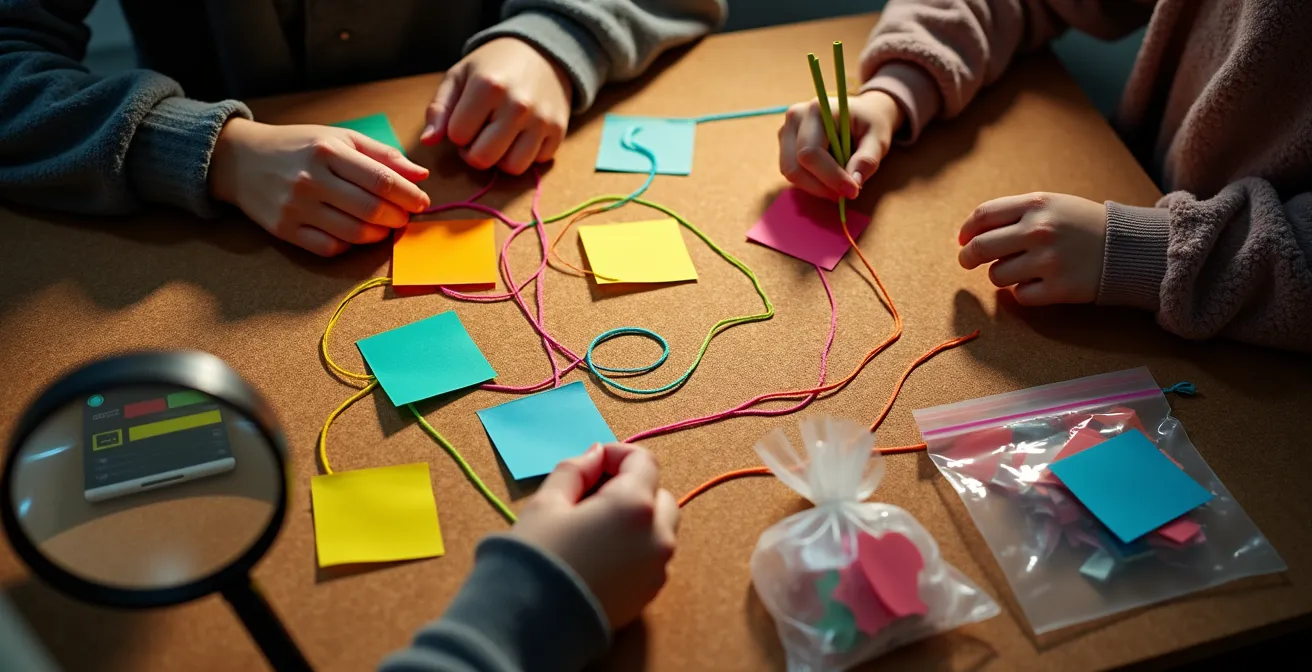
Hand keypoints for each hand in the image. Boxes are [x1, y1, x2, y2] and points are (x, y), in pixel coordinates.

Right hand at [209, 118, 430, 256]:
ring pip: (354, 233)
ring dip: (379, 234)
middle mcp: (311, 180)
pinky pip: (329, 248)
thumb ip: (381, 155)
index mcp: (328, 151)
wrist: (239, 159)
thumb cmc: (298, 146)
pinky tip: (354, 233)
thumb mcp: (339, 138)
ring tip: (384, 226)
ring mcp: (296, 207)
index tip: (421, 202)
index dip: (409, 195)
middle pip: (371, 210)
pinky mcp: (284, 230)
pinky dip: (350, 245)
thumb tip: (419, 176)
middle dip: (398, 218)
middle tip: (404, 217)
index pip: (382, 180)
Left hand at [422, 37, 572, 174]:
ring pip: (511, 168)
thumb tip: (428, 141)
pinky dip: (525, 155)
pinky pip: (535, 163)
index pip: (458, 136)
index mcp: (488, 87)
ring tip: (498, 139)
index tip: (465, 119)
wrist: (541, 54)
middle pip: (483, 158)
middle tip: (478, 135)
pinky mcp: (558, 132)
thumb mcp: (459, 77)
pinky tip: (520, 136)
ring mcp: (541, 120)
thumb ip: (439, 109)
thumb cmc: (493, 67)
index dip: (456, 132)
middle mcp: (518, 105)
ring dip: (500, 159)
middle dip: (474, 152)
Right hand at [510, 443, 677, 628]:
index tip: (593, 464)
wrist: (532, 620)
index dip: (618, 455)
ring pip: (660, 527)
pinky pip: (652, 556)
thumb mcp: (548, 502)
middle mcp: (657, 535)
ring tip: (595, 527)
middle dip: (632, 488)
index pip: (644, 462)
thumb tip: (595, 455)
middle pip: (659, 494)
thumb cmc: (538, 555)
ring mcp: (658, 567)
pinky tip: (601, 554)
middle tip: (592, 496)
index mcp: (635, 505)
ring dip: (637, 518)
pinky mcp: (650, 592)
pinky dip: (636, 546)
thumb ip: (576, 470)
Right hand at [779, 90, 902, 199]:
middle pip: (794, 166)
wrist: (861, 112)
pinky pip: (792, 172)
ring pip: (790, 173)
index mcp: (817, 110)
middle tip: (846, 194)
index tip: (852, 191)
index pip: (811, 152)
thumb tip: (854, 183)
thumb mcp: (878, 138)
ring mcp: (786, 131)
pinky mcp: (785, 144)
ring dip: (816, 187)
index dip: (830, 177)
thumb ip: (868, 159)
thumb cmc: (870, 122)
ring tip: (839, 186)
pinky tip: (829, 178)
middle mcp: (795, 118)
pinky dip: (811, 182)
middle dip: (820, 187)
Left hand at [958, 192, 1108, 304]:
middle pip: (981, 247)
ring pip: (997, 275)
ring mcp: (1049, 261)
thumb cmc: (1082, 225)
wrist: (1127, 247)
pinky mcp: (1059, 288)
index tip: (962, 240)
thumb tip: (970, 234)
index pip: (984, 215)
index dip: (966, 229)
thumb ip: (1014, 214)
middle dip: (967, 257)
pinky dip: (1023, 292)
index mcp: (1037, 205)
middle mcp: (1039, 230)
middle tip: (967, 261)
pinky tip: (1039, 283)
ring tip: (1020, 269)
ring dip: (1000, 275)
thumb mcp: (1052, 205)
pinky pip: (1020, 296)